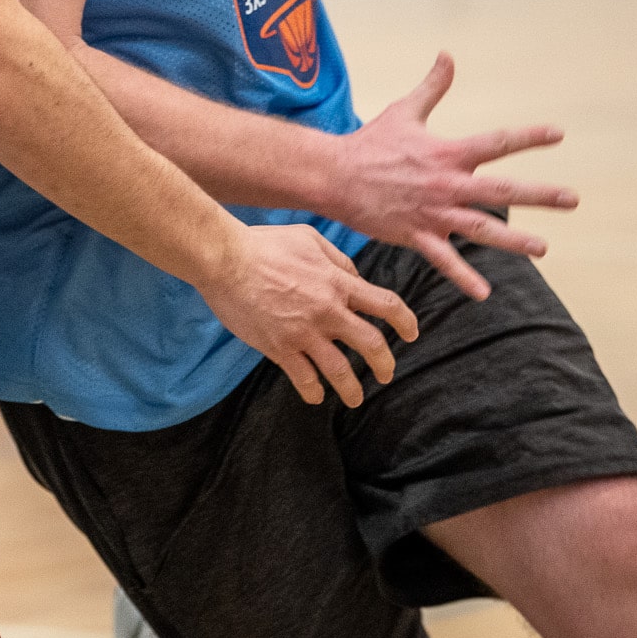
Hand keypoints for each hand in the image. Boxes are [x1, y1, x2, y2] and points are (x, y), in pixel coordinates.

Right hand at [197, 221, 418, 408]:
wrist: (226, 259)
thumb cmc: (265, 244)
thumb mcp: (310, 239)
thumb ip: (338, 260)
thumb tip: (355, 277)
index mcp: (338, 283)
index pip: (386, 305)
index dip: (406, 321)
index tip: (411, 333)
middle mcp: (328, 311)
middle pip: (372, 344)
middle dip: (385, 364)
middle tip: (386, 373)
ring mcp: (304, 333)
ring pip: (341, 371)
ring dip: (352, 389)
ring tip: (354, 398)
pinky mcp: (280, 348)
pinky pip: (304, 378)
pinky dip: (313, 392)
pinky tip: (315, 396)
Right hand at [332, 53, 576, 300]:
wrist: (334, 175)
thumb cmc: (371, 142)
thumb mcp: (404, 110)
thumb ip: (432, 86)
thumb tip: (447, 55)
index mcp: (447, 153)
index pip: (496, 143)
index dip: (528, 137)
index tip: (558, 134)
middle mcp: (446, 183)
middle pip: (501, 190)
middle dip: (539, 195)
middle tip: (572, 199)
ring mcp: (433, 212)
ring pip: (481, 229)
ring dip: (514, 240)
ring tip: (543, 249)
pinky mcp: (416, 235)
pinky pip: (444, 260)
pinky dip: (464, 277)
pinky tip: (484, 293)